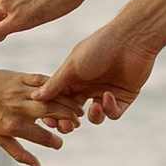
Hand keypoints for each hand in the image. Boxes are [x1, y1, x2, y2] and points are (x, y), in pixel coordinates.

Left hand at [0, 67, 69, 165]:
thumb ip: (18, 153)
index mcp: (13, 126)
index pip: (42, 137)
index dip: (55, 142)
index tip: (59, 142)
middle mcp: (18, 108)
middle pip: (52, 113)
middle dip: (68, 119)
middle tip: (77, 124)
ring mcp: (22, 91)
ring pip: (52, 97)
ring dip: (69, 103)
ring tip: (78, 111)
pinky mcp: (24, 77)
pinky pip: (45, 81)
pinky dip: (58, 87)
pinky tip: (68, 93)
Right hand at [38, 24, 154, 126]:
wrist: (131, 40)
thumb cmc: (98, 47)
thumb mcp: (72, 66)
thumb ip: (55, 84)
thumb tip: (35, 97)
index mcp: (74, 78)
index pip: (59, 100)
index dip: (53, 111)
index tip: (47, 119)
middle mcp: (89, 86)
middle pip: (75, 112)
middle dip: (69, 121)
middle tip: (66, 125)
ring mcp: (106, 92)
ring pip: (95, 116)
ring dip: (93, 116)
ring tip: (94, 108)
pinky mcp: (123, 97)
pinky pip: (113, 113)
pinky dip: (110, 109)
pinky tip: (108, 96)